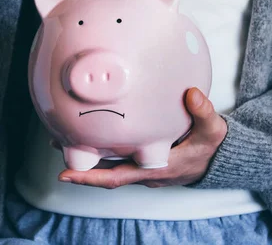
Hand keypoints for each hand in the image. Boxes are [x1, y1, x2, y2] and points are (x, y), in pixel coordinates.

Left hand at [56, 88, 227, 188]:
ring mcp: (141, 166)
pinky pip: (116, 156)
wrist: (215, 159)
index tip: (65, 174)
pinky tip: (91, 130)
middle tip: (56, 143)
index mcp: (154, 169)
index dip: (90, 177)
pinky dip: (100, 147)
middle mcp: (142, 171)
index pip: (116, 178)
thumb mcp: (213, 131)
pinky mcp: (142, 157)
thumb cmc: (210, 147)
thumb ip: (204, 112)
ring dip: (86, 153)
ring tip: (63, 135)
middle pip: (103, 172)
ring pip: (107, 163)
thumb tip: (192, 93)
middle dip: (79, 162)